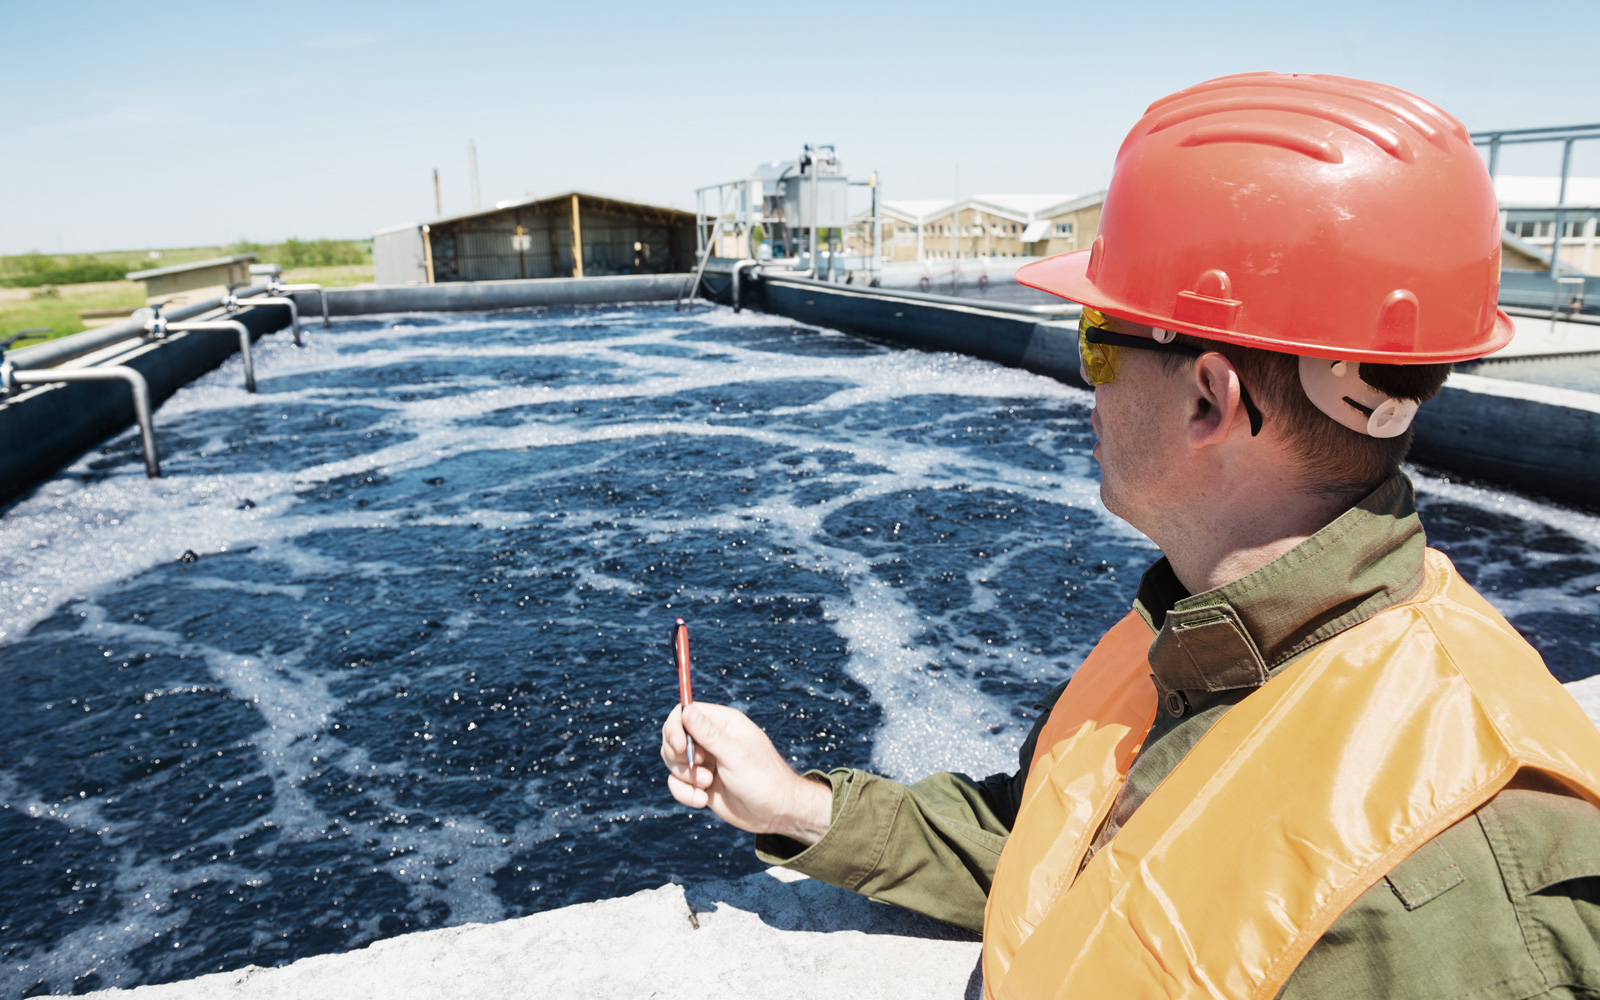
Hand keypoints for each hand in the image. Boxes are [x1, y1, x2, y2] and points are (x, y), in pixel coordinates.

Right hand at [660, 702, 833, 845]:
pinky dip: (684, 793)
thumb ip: (709, 734)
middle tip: (698, 765)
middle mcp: (711, 739)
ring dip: (684, 776)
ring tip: (707, 785)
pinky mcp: (700, 783)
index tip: (679, 747)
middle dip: (678, 756)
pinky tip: (702, 801)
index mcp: (723, 723)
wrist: (776, 813)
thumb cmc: (763, 779)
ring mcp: (705, 762)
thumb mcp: (735, 755)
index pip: (685, 712)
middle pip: (673, 737)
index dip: (675, 727)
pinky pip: (676, 783)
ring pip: (672, 761)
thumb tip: (686, 710)